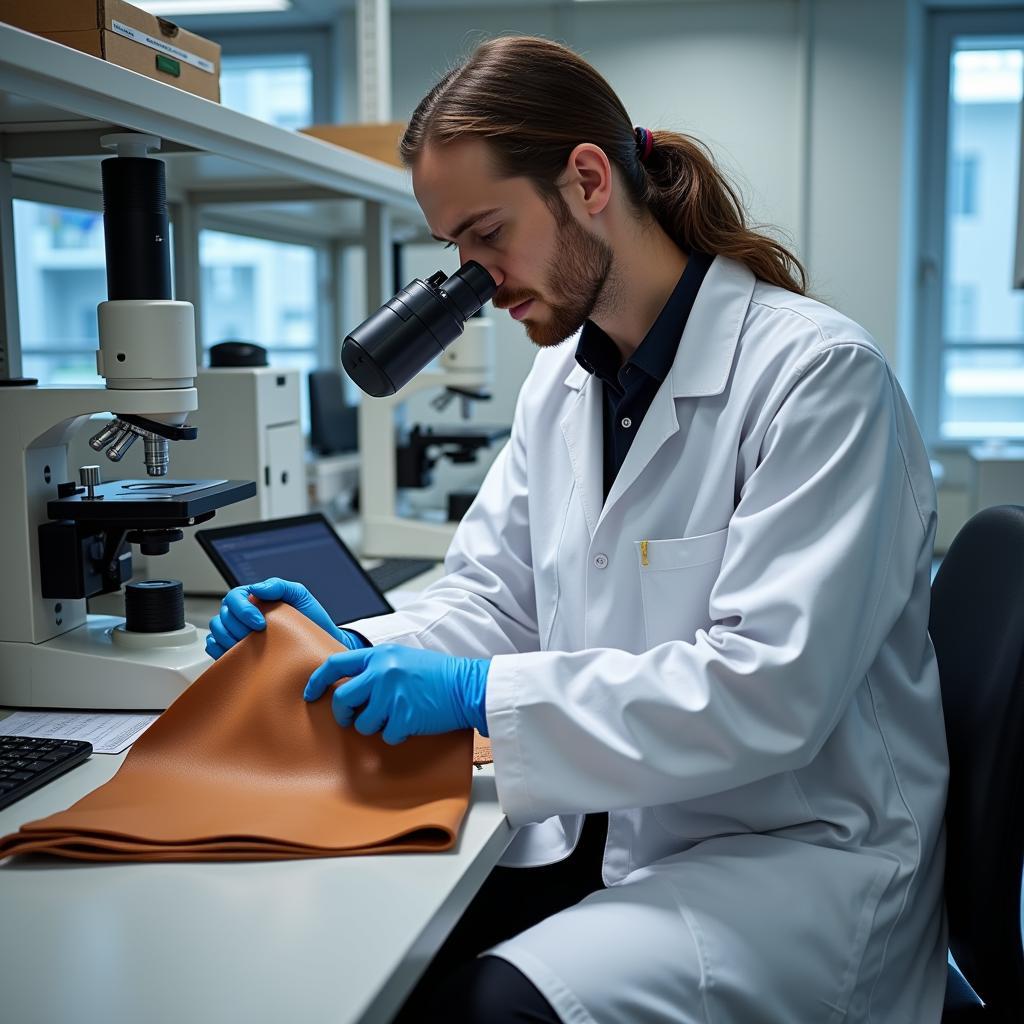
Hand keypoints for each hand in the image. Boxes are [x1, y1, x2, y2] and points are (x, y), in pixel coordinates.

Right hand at [205, 577, 366, 659]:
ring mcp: (237, 632)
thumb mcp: (299, 595)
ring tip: (249, 646)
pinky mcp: (234, 650)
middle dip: (237, 627)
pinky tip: (237, 654)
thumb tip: (256, 589)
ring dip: (228, 639)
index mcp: (254, 597)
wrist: (317, 646)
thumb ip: (279, 586)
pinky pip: (215, 647)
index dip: (243, 611)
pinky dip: (221, 650)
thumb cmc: (310, 620)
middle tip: (257, 636)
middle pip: (223, 616)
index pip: (234, 598)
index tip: (260, 623)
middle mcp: (242, 613)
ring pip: (216, 631)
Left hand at [304, 644, 489, 744]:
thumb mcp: (402, 658)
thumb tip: (349, 686)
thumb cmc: (437, 675)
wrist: (468, 686)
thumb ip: (375, 667)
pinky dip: (397, 734)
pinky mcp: (404, 716)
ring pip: (363, 722)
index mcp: (380, 655)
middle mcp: (382, 672)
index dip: (317, 681)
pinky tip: (411, 722)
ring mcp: (392, 694)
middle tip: (353, 718)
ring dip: (375, 725)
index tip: (311, 693)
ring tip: (395, 716)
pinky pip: (386, 735)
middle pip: (343, 699)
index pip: (335, 664)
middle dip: (345, 714)